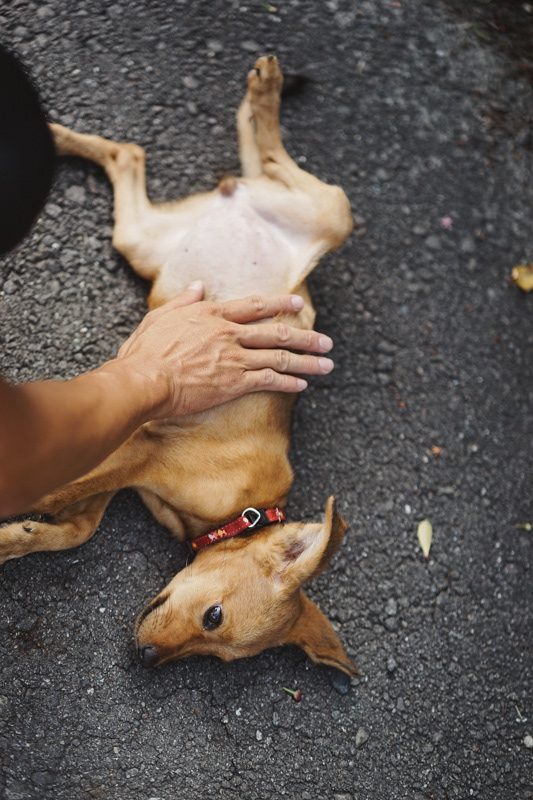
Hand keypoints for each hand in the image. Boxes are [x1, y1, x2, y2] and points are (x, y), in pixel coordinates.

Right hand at [115, 281, 333, 418]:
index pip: (255, 305)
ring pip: (280, 357)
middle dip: (306, 336)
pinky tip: (302, 386)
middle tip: (326, 341)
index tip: (297, 304)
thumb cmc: (145, 351)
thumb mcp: (161, 316)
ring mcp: (234, 358)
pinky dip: (288, 383)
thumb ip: (184, 301)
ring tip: (327, 364)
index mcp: (212, 315)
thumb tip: (198, 286)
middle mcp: (229, 333)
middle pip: (277, 332)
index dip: (280, 303)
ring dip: (307, 361)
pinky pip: (270, 381)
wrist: (144, 380)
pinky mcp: (234, 383)